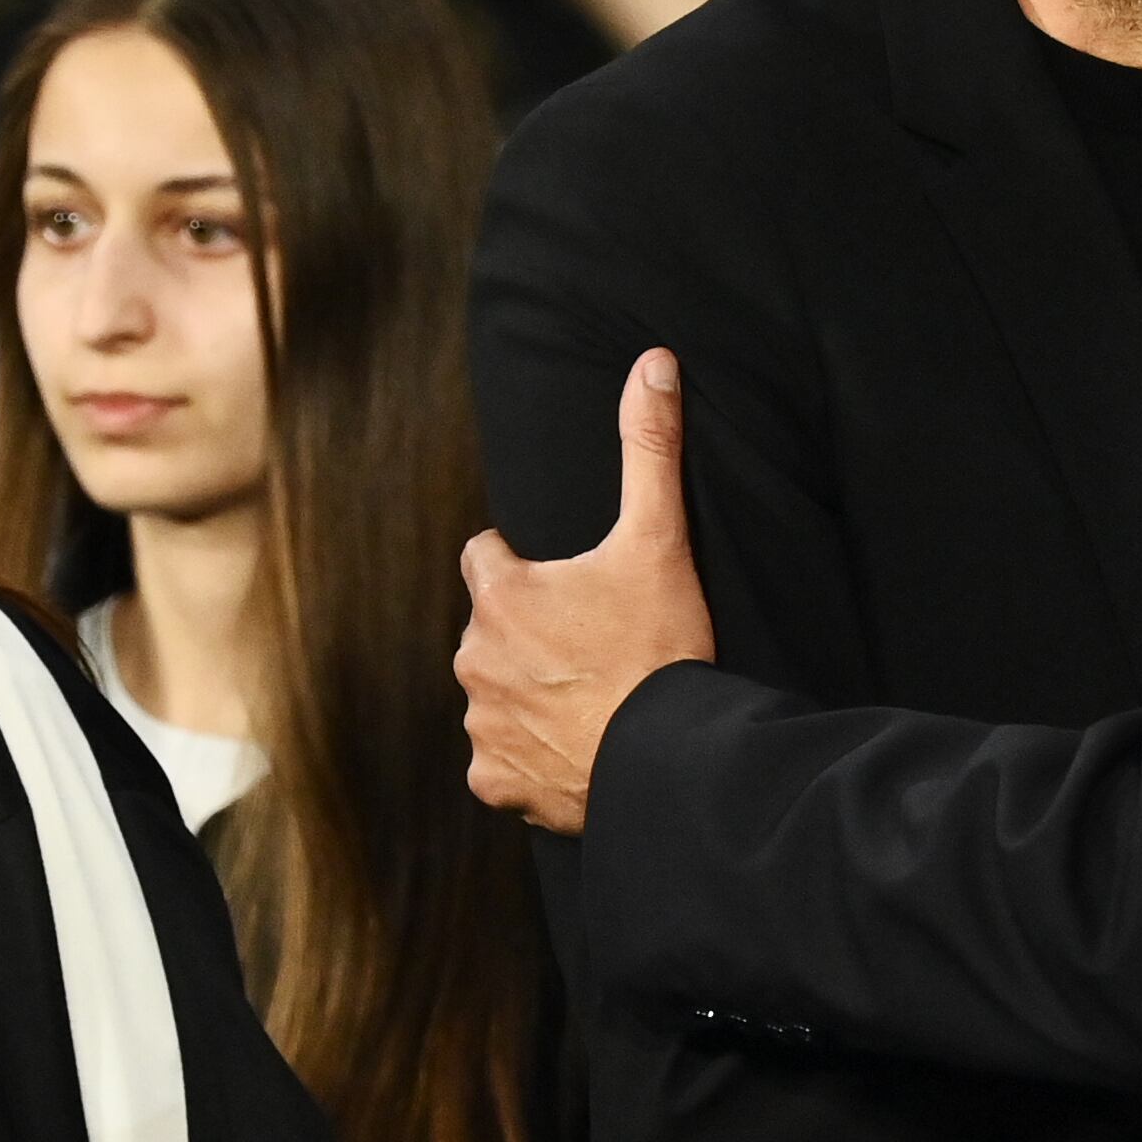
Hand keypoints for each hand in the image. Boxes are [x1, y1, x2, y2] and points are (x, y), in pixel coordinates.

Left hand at [457, 349, 714, 832]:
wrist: (666, 755)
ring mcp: (481, 723)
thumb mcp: (660, 539)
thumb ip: (649, 447)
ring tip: (590, 695)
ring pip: (495, 694)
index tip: (564, 579)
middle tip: (592, 640)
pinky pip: (502, 762)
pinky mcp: (496, 779)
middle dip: (528, 631)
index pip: (484, 557)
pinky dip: (531, 756)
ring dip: (528, 693)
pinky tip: (578, 747)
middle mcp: (474, 657)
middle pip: (491, 629)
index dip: (521, 563)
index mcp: (503, 595)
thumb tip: (652, 362)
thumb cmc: (659, 646)